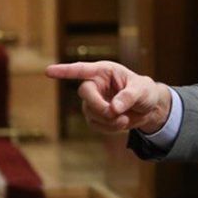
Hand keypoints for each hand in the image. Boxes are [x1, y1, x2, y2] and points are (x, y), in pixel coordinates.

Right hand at [45, 60, 171, 134]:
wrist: (149, 108)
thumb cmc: (145, 91)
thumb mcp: (142, 90)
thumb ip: (128, 97)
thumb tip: (113, 108)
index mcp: (104, 71)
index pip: (82, 70)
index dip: (65, 71)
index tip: (48, 71)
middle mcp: (95, 84)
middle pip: (84, 93)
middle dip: (98, 105)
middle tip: (115, 113)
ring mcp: (93, 101)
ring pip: (90, 112)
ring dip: (107, 119)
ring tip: (124, 119)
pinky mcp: (95, 116)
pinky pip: (95, 124)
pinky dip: (109, 127)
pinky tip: (122, 123)